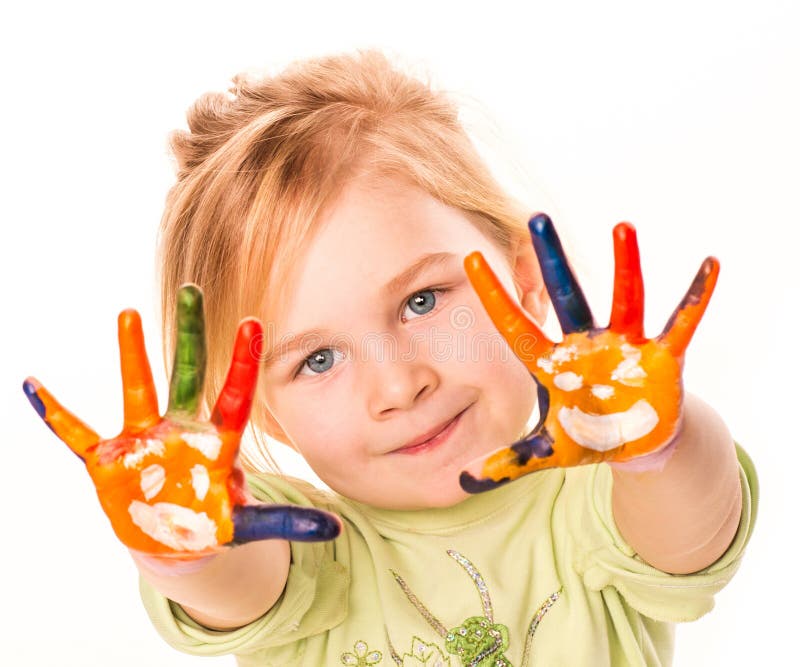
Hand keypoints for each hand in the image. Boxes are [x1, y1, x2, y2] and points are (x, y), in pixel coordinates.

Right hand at [24, 284, 340, 555]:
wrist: (171, 537)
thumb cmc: (211, 520)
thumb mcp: (247, 523)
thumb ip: (286, 523)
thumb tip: (337, 530)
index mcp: (216, 441)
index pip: (234, 395)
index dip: (242, 362)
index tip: (254, 322)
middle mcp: (180, 429)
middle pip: (187, 375)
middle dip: (189, 335)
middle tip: (193, 286)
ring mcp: (143, 441)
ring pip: (137, 390)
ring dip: (132, 355)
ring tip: (127, 313)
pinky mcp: (109, 461)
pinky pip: (77, 434)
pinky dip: (54, 414)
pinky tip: (32, 385)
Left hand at [460, 214, 717, 491]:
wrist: (634, 442)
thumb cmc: (587, 437)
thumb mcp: (547, 453)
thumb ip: (509, 462)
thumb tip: (465, 480)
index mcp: (553, 365)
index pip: (516, 326)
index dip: (495, 296)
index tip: (468, 260)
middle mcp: (585, 346)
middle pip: (566, 295)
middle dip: (551, 260)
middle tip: (536, 218)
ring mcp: (624, 347)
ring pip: (624, 298)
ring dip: (625, 266)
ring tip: (622, 226)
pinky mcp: (661, 357)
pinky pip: (681, 322)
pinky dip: (695, 297)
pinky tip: (709, 265)